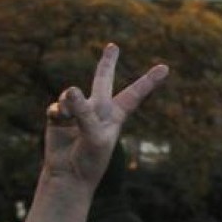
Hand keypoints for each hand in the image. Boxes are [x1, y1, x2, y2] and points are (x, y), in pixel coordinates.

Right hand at [44, 43, 168, 190]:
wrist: (69, 175)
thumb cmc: (90, 159)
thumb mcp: (93, 136)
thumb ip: (84, 111)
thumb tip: (70, 88)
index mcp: (116, 115)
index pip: (135, 94)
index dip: (149, 81)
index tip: (165, 67)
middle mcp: (98, 110)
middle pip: (103, 80)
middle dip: (107, 63)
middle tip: (113, 46)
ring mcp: (78, 111)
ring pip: (71, 94)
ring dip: (70, 106)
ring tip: (71, 122)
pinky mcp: (59, 116)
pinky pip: (56, 106)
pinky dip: (57, 113)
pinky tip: (58, 122)